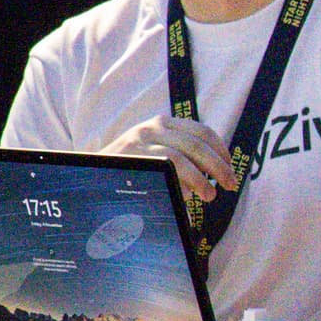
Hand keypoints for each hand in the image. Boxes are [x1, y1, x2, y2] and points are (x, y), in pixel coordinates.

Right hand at [103, 114, 243, 199]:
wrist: (89, 172)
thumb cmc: (128, 168)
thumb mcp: (154, 153)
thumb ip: (181, 156)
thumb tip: (216, 172)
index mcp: (162, 123)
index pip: (201, 131)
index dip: (221, 150)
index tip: (231, 167)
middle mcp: (152, 127)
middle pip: (197, 144)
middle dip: (219, 166)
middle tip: (230, 184)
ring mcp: (140, 141)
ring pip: (182, 158)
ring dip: (201, 179)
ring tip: (209, 196)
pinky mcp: (131, 157)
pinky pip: (163, 170)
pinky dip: (180, 184)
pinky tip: (186, 196)